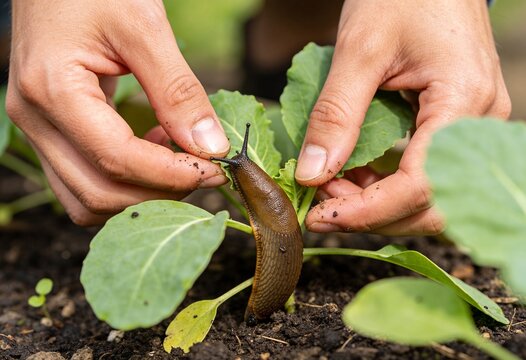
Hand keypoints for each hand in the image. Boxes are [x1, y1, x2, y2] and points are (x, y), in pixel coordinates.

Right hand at [6, 0, 229, 224]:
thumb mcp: (144, 27)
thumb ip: (178, 91)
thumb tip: (211, 147)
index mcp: (53, 91)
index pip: (118, 160)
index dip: (173, 175)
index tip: (217, 170)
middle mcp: (35, 120)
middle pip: (99, 193)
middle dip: (159, 192)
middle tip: (203, 171)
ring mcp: (38, 129)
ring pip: (87, 197)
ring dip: (140, 193)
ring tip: (179, 160)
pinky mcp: (51, 130)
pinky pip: (85, 178)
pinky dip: (124, 179)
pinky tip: (156, 148)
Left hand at [295, 0, 510, 234]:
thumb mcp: (360, 49)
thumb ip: (336, 114)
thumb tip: (311, 175)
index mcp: (463, 103)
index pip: (420, 186)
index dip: (367, 211)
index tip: (319, 217)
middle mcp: (478, 126)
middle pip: (431, 205)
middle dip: (371, 214)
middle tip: (318, 204)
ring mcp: (470, 130)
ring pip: (427, 196)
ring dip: (375, 203)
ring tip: (328, 188)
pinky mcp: (453, 129)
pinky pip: (422, 174)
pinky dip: (383, 185)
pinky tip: (349, 175)